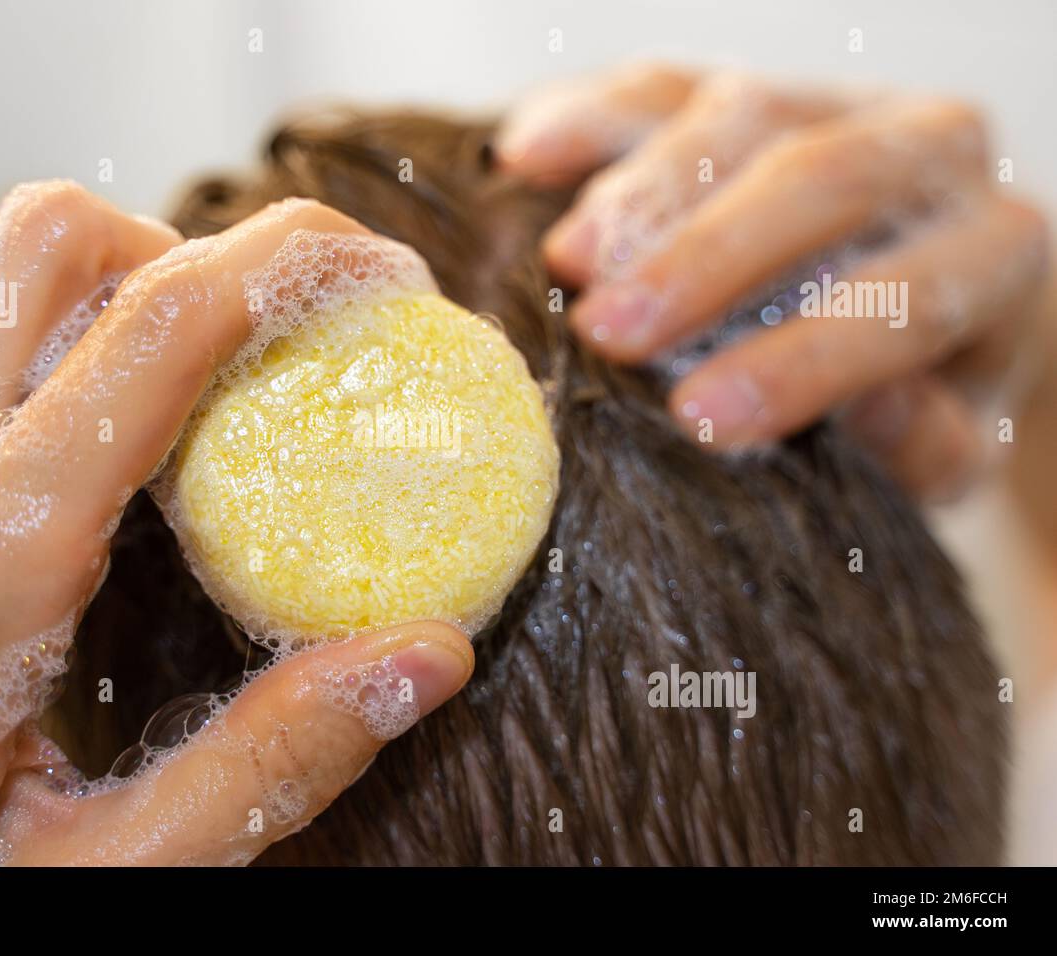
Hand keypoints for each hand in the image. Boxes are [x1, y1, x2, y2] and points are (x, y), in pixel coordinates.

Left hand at [0, 183, 472, 864]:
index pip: (158, 329)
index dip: (293, 266)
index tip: (379, 273)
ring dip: (115, 285)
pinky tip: (104, 446)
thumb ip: (268, 765)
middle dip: (193, 246)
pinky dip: (53, 343)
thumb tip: (418, 662)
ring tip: (201, 380)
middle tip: (274, 333)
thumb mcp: (100, 872)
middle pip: (52, 239)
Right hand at [497, 64, 1049, 499]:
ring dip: (642, 191)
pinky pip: (664, 84)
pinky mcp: (743, 92)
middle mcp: (928, 149)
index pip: (908, 293)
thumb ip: (924, 441)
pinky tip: (526, 154)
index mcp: (995, 248)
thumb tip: (873, 411)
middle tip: (608, 333)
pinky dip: (590, 116)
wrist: (919, 298)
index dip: (800, 360)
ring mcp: (830, 103)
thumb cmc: (920, 387)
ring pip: (737, 112)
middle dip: (703, 258)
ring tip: (568, 262)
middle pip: (817, 177)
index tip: (697, 420)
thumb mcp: (939, 440)